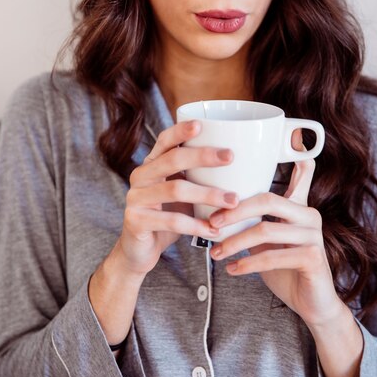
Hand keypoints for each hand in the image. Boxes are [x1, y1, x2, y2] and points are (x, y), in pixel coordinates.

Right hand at [114, 120, 238, 277]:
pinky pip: (171, 220)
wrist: (140, 251)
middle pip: (172, 159)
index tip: (201, 125)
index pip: (165, 140)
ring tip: (232, 200)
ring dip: (207, 194)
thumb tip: (241, 164)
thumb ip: (198, 178)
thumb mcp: (182, 194)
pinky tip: (214, 229)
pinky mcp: (135, 220)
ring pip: (175, 190)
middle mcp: (140, 176)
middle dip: (203, 156)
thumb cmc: (168, 217)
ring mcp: (135, 198)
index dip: (180, 131)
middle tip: (230, 156)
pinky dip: (196, 225)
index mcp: (152, 164)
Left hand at [209, 130, 342, 328]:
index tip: (242, 177)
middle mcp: (310, 216)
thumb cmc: (287, 269)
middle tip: (212, 223)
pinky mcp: (313, 258)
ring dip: (234, 243)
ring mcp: (314, 236)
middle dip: (235, 211)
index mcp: (300, 206)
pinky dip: (248, 263)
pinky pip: (271, 257)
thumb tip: (220, 210)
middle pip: (267, 201)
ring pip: (265, 230)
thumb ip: (257, 221)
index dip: (282, 164)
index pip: (294, 174)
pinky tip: (232, 269)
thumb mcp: (270, 241)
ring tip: (216, 252)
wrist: (313, 305)